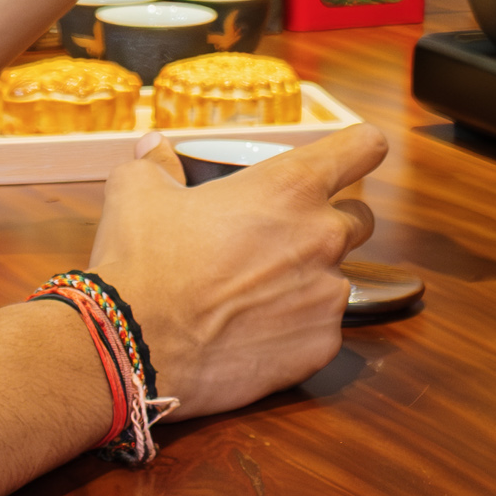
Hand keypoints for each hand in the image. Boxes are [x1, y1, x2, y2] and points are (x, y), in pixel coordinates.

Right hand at [84, 124, 385, 416]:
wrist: (132, 348)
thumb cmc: (141, 263)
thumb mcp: (137, 193)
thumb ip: (158, 164)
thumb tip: (155, 148)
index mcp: (291, 187)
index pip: (363, 147)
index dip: (359, 148)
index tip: (355, 155)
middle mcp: (323, 236)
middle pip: (359, 218)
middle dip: (329, 223)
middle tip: (282, 239)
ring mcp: (328, 295)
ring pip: (339, 278)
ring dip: (309, 280)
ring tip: (256, 295)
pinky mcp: (321, 346)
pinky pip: (322, 329)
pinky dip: (297, 329)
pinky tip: (254, 333)